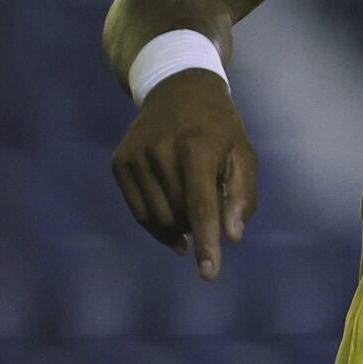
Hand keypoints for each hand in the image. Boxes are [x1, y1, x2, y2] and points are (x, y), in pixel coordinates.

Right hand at [110, 69, 256, 279]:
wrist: (178, 90)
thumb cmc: (219, 127)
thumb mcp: (243, 153)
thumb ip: (242, 195)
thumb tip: (231, 236)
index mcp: (197, 147)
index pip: (200, 205)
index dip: (207, 242)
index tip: (209, 273)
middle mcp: (160, 151)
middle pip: (179, 216)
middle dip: (200, 224)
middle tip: (213, 202)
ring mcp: (135, 157)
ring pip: (157, 219)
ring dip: (179, 225)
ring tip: (193, 204)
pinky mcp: (119, 163)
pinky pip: (139, 213)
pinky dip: (158, 226)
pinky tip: (174, 225)